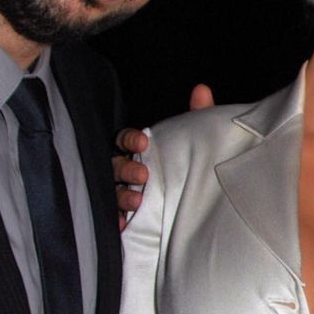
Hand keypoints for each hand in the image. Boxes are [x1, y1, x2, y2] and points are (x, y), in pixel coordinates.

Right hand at [112, 84, 215, 228]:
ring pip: (111, 189)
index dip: (130, 138)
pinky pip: (112, 216)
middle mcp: (124, 168)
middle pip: (114, 165)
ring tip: (137, 200)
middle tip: (143, 174)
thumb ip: (196, 116)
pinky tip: (122, 223)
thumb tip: (202, 90)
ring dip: (121, 194)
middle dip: (126, 168)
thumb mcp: (193, 141)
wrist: (197, 202)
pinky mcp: (125, 214)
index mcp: (137, 149)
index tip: (144, 141)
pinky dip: (115, 219)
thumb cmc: (187, 162)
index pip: (124, 138)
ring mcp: (122, 191)